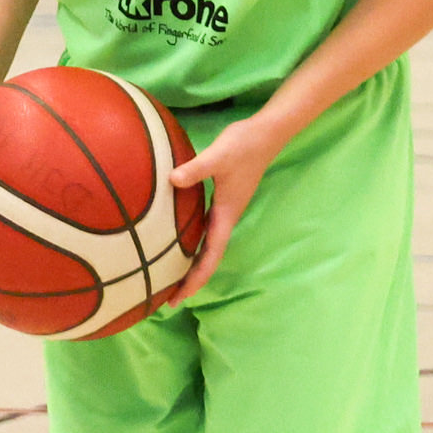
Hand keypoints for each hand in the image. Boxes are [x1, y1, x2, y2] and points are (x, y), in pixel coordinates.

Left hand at [165, 112, 297, 301]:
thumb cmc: (244, 144)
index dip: (194, 280)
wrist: (266, 132)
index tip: (178, 299)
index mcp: (226, 216)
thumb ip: (195, 168)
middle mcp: (225, 219)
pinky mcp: (221, 200)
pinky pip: (202, 229)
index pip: (209, 257)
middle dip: (188, 280)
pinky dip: (188, 241)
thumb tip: (171, 180)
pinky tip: (173, 241)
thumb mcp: (218, 156)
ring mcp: (223, 210)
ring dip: (189, 264)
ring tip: (167, 278)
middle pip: (206, 258)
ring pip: (204, 246)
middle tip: (166, 299)